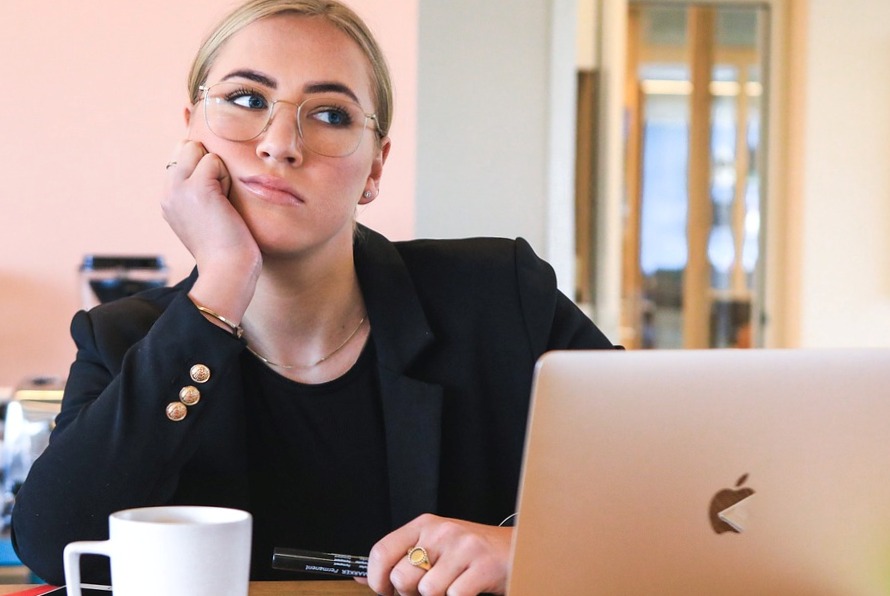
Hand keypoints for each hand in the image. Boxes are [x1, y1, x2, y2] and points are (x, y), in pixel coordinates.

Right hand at [162, 141, 260, 319]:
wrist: (227, 270)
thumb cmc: (227, 247)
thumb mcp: (204, 215)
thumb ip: (199, 189)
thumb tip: (210, 161)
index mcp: (168, 198)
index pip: (181, 156)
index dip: (204, 167)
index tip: (214, 199)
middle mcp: (167, 191)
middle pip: (187, 146)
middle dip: (209, 164)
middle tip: (219, 199)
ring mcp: (178, 188)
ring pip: (199, 150)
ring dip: (219, 172)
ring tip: (222, 203)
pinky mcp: (196, 188)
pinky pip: (214, 161)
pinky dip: (226, 178)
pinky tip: (225, 204)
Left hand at [365, 513, 511, 595]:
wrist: (521, 548)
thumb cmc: (473, 552)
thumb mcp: (435, 547)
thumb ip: (401, 559)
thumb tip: (361, 578)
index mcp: (424, 525)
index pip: (381, 550)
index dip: (377, 579)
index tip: (385, 591)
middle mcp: (441, 531)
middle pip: (402, 577)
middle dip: (411, 594)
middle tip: (430, 590)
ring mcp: (463, 548)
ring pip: (427, 591)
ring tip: (453, 587)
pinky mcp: (484, 567)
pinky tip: (470, 590)